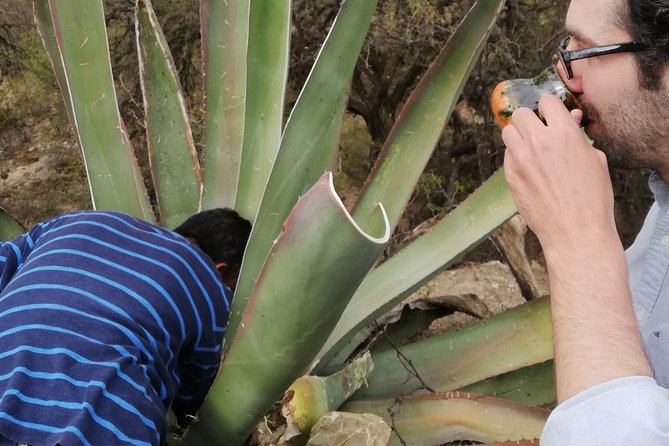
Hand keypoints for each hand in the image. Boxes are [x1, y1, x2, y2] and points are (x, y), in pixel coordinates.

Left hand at [502, 95, 616, 255]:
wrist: (575, 231)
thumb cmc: (592, 198)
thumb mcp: (595, 160)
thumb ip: (577, 136)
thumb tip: (570, 118)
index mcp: (564, 134)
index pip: (547, 102)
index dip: (549, 108)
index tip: (550, 116)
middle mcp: (539, 142)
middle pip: (520, 114)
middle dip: (529, 120)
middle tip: (537, 132)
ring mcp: (521, 159)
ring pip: (508, 132)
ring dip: (517, 136)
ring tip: (529, 148)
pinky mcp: (510, 176)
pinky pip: (506, 155)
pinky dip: (514, 156)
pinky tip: (528, 167)